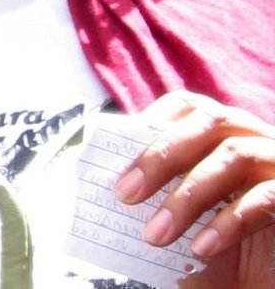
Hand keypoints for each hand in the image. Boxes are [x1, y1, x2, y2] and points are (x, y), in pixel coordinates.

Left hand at [113, 91, 274, 283]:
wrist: (266, 286)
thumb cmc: (225, 249)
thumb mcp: (186, 215)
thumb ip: (158, 190)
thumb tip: (116, 183)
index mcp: (225, 133)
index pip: (189, 106)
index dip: (154, 120)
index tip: (118, 151)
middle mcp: (256, 139)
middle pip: (210, 122)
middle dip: (161, 156)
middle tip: (124, 194)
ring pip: (235, 156)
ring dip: (188, 195)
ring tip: (156, 233)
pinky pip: (266, 198)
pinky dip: (229, 221)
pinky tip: (202, 247)